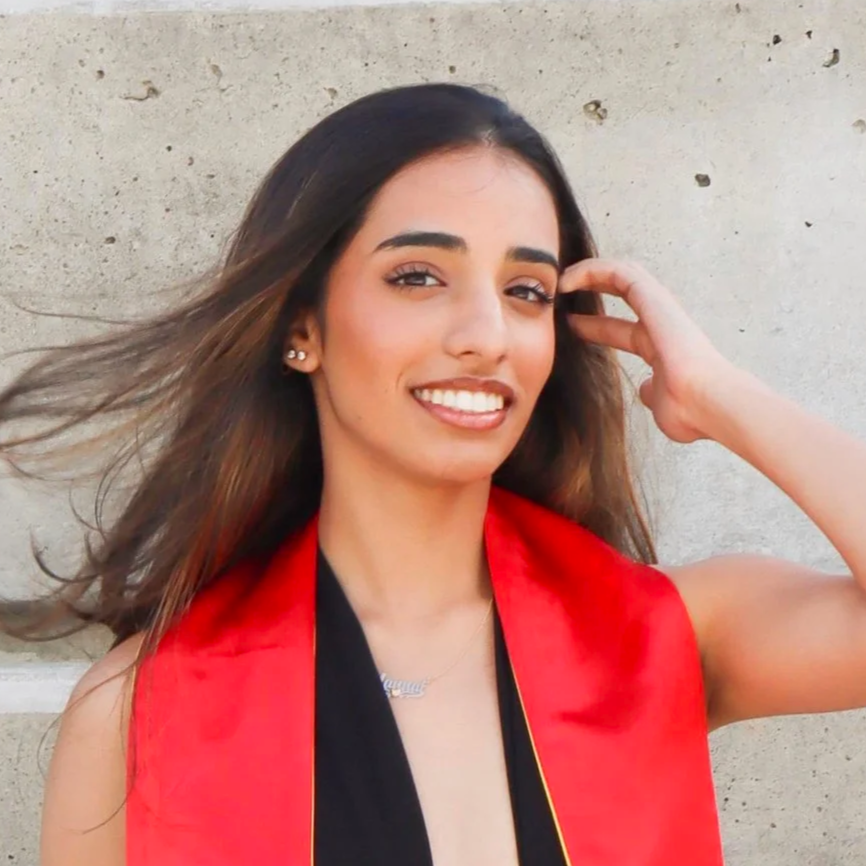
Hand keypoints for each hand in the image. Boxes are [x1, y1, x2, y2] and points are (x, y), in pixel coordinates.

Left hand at [558, 259, 737, 443]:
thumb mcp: (659, 404)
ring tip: (560, 278)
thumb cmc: (689, 412)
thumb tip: (648, 391)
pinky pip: (620, 272)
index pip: (621, 330)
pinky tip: (567, 280)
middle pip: (622, 295)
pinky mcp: (655, 298)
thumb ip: (652, 392)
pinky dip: (592, 270)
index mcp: (659, 349)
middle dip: (592, 289)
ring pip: (623, 274)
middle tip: (560, 291)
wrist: (707, 404)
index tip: (569, 325)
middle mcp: (660, 324)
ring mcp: (660, 309)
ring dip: (590, 272)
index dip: (594, 326)